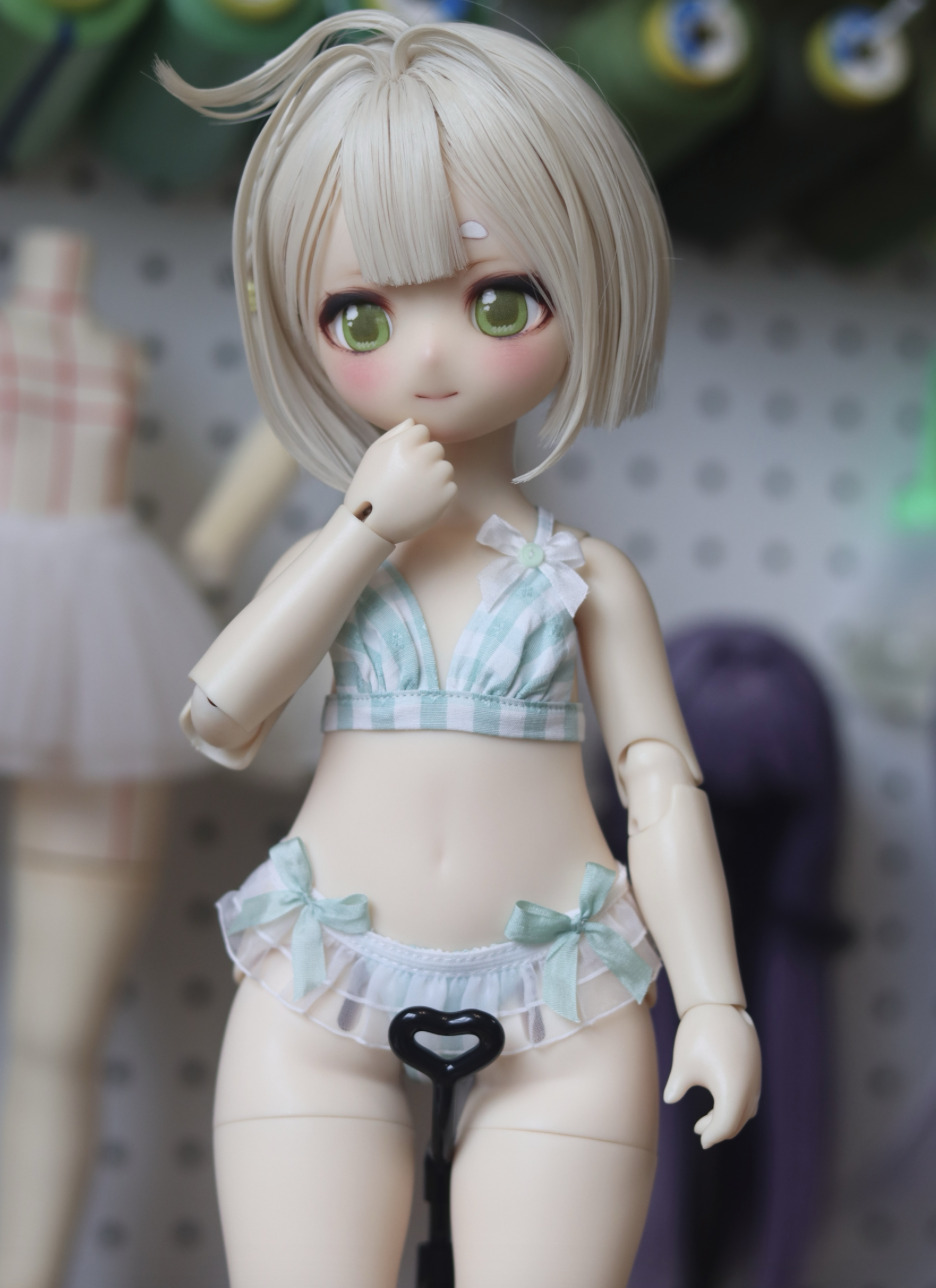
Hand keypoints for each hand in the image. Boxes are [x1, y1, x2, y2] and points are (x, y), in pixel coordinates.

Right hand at [344, 418, 455, 544]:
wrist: (371, 524)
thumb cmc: (370, 487)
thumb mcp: (374, 453)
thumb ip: (396, 433)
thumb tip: (414, 422)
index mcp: (405, 443)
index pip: (422, 430)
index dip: (413, 444)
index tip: (403, 460)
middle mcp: (423, 456)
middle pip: (436, 448)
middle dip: (426, 459)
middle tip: (409, 477)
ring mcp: (436, 476)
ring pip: (446, 467)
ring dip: (435, 476)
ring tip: (415, 491)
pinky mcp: (446, 495)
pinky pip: (450, 487)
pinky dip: (440, 494)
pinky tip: (421, 501)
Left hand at [663, 1003, 760, 1148]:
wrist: (717, 1005)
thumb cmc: (697, 1036)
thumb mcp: (683, 1065)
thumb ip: (676, 1087)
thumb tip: (669, 1099)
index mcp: (732, 1091)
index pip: (725, 1125)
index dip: (713, 1136)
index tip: (701, 1141)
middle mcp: (749, 1087)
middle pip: (738, 1120)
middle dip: (720, 1129)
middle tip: (700, 1130)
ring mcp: (755, 1076)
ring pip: (746, 1108)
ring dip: (729, 1116)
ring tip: (707, 1118)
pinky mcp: (755, 1066)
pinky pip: (749, 1093)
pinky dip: (736, 1102)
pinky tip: (719, 1097)